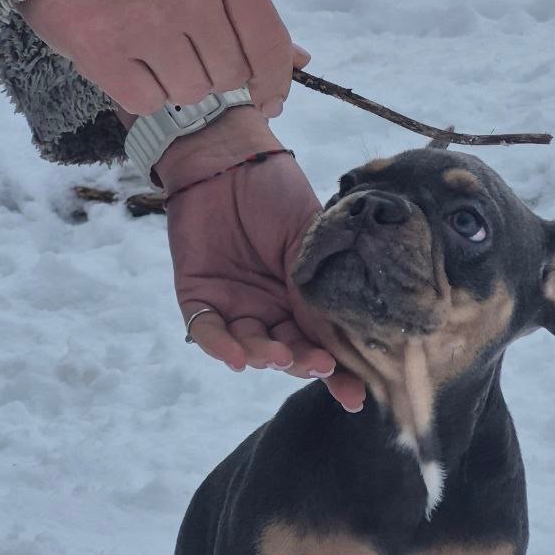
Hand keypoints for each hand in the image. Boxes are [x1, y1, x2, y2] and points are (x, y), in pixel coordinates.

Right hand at [17, 0, 297, 118]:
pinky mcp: (104, 51)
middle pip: (230, 77)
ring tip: (149, 45)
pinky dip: (140, 91)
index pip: (269, 44)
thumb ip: (249, 12)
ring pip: (191, 93)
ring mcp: (145, 23)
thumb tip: (302, 62)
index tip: (270, 99)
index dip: (276, 82)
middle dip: (213, 73)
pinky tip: (125, 57)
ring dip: (175, 82)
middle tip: (182, 47)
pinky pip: (149, 102)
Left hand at [158, 107, 365, 412]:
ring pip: (252, 348)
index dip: (340, 371)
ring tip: (280, 356)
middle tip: (320, 366)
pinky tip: (239, 357)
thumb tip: (346, 326)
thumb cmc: (275, 190)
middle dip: (306, 365)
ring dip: (267, 358)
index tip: (357, 396)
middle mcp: (271, 308)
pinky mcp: (198, 298)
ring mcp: (235, 305)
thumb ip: (322, 280)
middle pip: (290, 352)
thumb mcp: (311, 236)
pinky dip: (223, 347)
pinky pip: (208, 332)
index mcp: (304, 296)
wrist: (226, 157)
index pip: (324, 341)